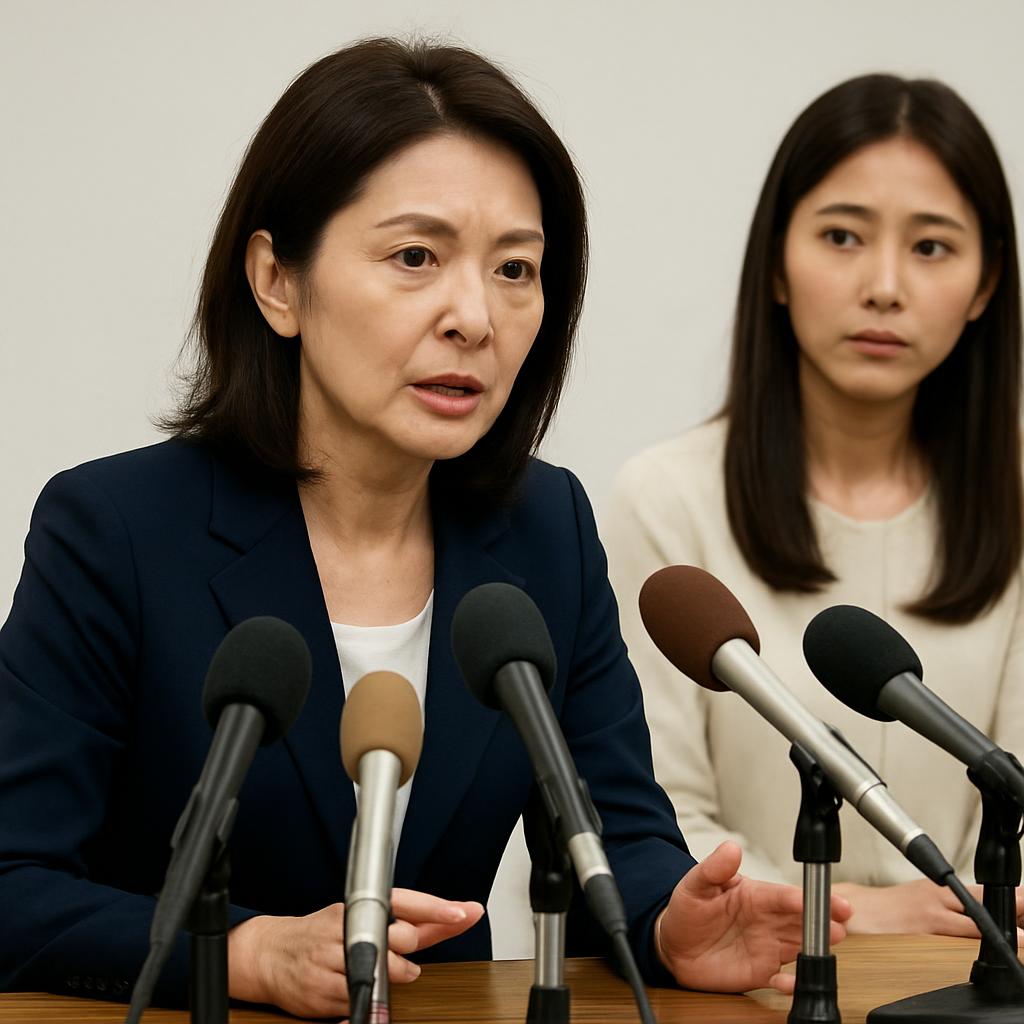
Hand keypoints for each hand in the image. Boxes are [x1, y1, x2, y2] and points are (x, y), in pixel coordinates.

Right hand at [227, 888, 483, 1017]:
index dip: (436, 908)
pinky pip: (359, 997)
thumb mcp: (358, 918)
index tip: (463, 912)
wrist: (271, 954)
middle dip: (410, 948)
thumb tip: (446, 922)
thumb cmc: (320, 935)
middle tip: (400, 953)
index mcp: (357, 907)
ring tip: (382, 971)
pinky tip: (361, 989)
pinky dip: (368, 998)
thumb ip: (402, 923)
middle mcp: (345, 928)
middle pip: (400, 937)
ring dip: (393, 975)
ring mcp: (331, 958)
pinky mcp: (322, 989)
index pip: (405, 902)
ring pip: (382, 969)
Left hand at [655, 841, 850, 993]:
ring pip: (800, 947)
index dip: (810, 898)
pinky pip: (784, 979)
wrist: (674, 945)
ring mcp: (767, 947)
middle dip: (824, 924)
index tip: (832, 902)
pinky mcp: (761, 972)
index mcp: (756, 896)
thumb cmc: (688, 910)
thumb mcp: (696, 884)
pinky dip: (793, 983)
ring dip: (815, 951)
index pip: (787, 896)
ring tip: (825, 952)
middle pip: (802, 921)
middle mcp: (768, 921)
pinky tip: (792, 984)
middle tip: (840, 928)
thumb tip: (730, 847)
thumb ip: (714, 868)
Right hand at [833, 879, 1023, 939]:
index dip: (1010, 898)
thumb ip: (948, 905)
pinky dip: (977, 941)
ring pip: (974, 921)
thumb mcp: (919, 898)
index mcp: (936, 887)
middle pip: (982, 902)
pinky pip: (957, 938)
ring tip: (1021, 937)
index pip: (981, 892)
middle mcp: (936, 897)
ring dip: (1001, 930)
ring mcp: (930, 915)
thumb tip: (978, 916)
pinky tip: (993, 946)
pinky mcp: (922, 932)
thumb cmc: (886, 910)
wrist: (852, 912)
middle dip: (1012, 908)